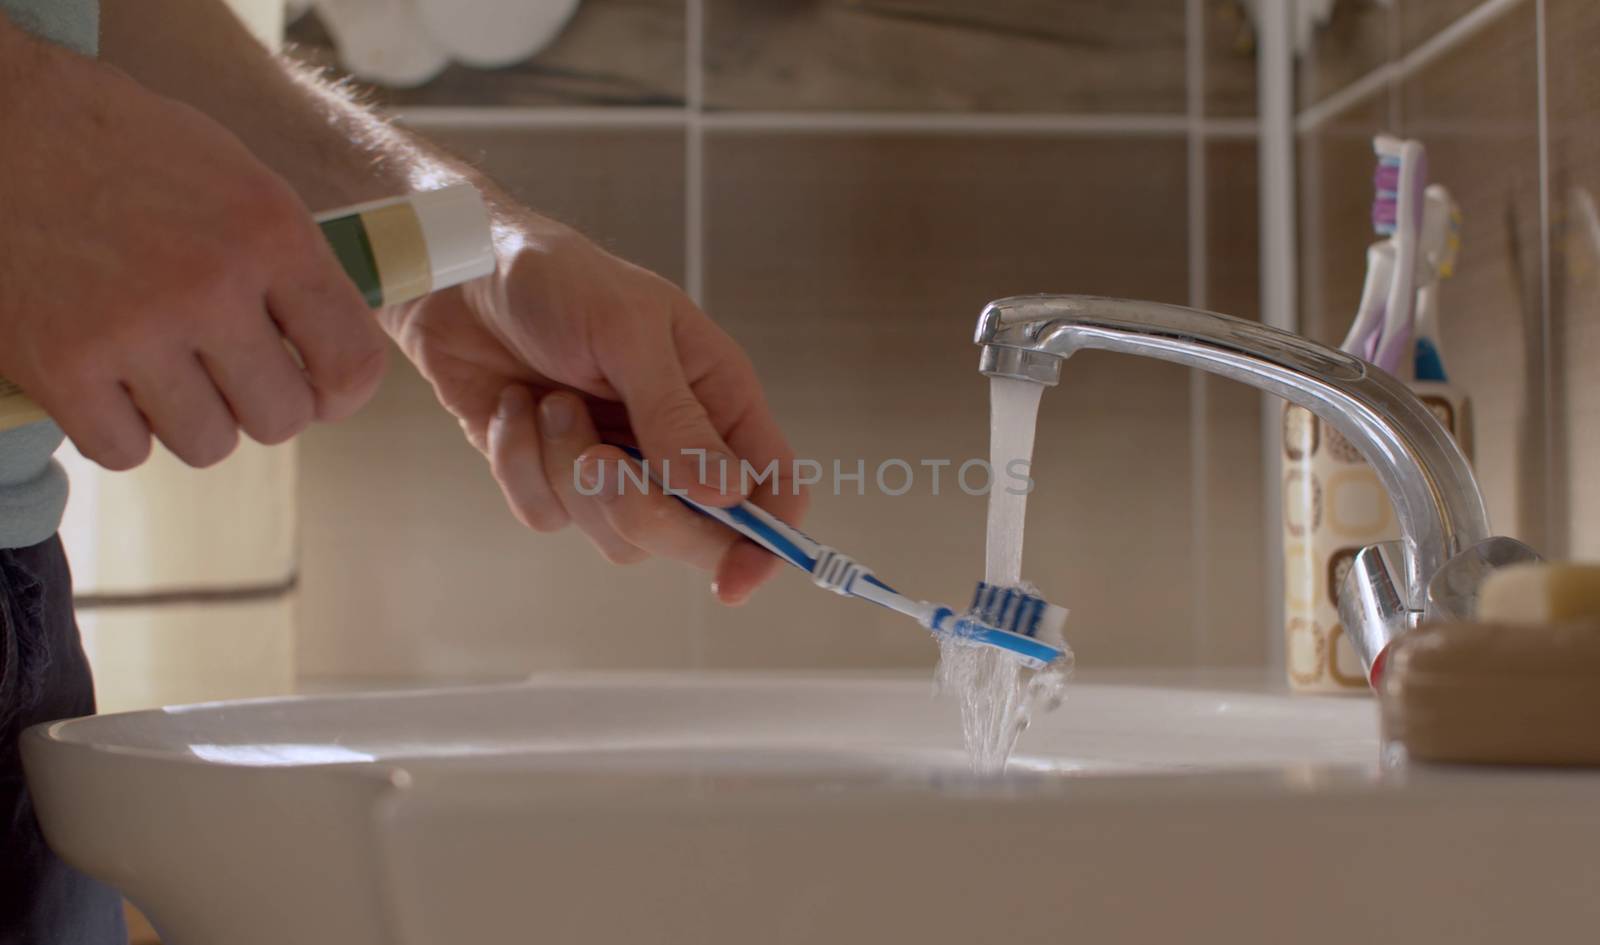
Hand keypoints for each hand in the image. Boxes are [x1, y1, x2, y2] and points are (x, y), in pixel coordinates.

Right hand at [0, 20, 384, 468]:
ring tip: (161, 368)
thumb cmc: (124, 148)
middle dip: (258, 405)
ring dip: (189, 419)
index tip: (318, 391)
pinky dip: (117, 428)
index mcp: (270, 233)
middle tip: (225, 372)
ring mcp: (132, 330)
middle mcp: (209, 285)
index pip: (352, 364)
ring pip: (207, 444)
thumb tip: (331, 359)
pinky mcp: (59, 365)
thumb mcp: (236, 178)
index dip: (340, 394)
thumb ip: (290, 265)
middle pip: (281, 419)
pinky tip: (107, 379)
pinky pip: (124, 451)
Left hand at [379, 209, 806, 603]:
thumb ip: (676, 416)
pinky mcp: (554, 477)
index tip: (735, 578)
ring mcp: (616, 466)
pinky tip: (513, 409)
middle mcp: (679, 441)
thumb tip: (725, 496)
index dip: (768, 540)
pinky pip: (549, 515)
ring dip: (569, 473)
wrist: (457, 276)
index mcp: (719, 398)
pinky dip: (522, 465)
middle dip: (644, 511)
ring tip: (550, 402)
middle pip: (698, 533)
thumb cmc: (557, 278)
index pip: (774, 485)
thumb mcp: (627, 331)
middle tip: (600, 460)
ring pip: (618, 535)